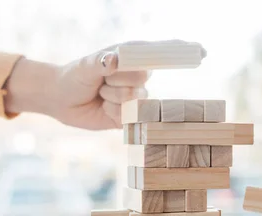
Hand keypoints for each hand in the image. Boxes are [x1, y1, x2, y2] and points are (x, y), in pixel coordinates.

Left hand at [4, 40, 205, 129]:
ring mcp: (136, 98)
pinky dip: (112, 114)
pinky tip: (104, 109)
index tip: (200, 52)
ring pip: (133, 100)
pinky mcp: (130, 117)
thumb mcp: (86, 65)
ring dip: (111, 98)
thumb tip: (114, 59)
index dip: (182, 51)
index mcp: (133, 57)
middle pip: (142, 80)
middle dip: (117, 81)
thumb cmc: (75, 75)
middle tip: (102, 80)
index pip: (162, 53)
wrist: (61, 99)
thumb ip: (102, 61)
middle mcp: (139, 76)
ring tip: (100, 94)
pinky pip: (128, 118)